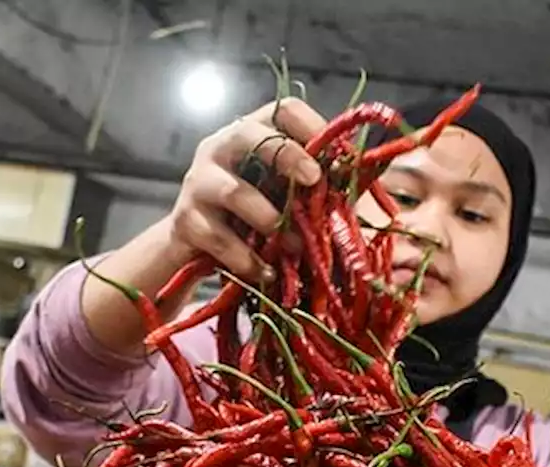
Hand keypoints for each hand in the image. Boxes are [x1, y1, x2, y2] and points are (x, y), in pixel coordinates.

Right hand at [165, 98, 327, 282]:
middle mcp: (219, 148)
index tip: (337, 155)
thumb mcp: (282, 194)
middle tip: (314, 180)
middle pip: (250, 135)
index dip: (313, 126)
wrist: (194, 249)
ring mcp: (198, 182)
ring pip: (235, 192)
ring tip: (296, 246)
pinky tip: (268, 272)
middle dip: (287, 156)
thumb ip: (314, 186)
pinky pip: (220, 239)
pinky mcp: (185, 221)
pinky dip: (248, 259)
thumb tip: (364, 181)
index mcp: (251, 134)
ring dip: (271, 220)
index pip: (283, 112)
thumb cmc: (249, 217)